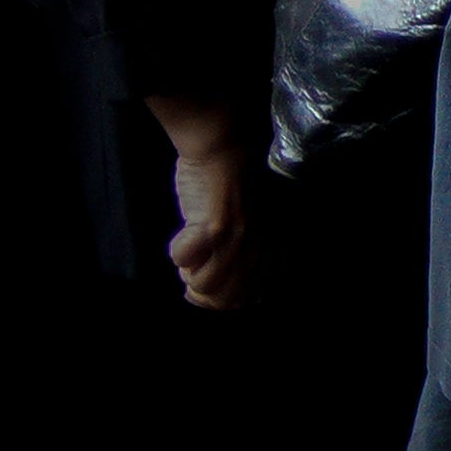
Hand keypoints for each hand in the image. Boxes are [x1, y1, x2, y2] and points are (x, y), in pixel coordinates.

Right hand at [149, 95, 257, 311]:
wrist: (227, 149)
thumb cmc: (234, 185)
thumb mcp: (254, 224)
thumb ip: (248, 251)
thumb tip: (226, 286)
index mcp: (272, 251)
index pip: (250, 298)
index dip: (222, 301)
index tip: (204, 292)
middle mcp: (260, 250)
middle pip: (226, 298)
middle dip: (202, 291)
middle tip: (192, 272)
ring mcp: (239, 240)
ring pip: (204, 284)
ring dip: (189, 272)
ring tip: (189, 251)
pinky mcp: (215, 228)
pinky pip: (184, 259)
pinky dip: (179, 252)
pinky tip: (184, 237)